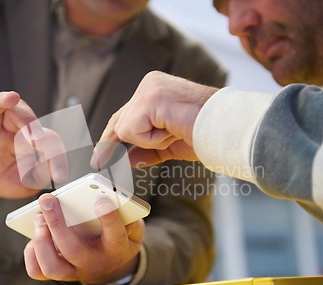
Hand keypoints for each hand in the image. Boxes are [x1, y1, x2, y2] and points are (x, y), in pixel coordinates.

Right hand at [0, 91, 65, 200]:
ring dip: (2, 101)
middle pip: (19, 112)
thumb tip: (53, 170)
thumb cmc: (6, 179)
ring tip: (12, 97)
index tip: (59, 175)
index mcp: (28, 138)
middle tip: (36, 138)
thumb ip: (41, 175)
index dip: (55, 153)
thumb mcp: (28, 182)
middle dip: (29, 120)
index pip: (45, 136)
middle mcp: (8, 130)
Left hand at [24, 194, 144, 284]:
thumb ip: (130, 216)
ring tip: (38, 216)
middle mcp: (93, 263)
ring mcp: (74, 272)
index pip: (115, 235)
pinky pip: (38, 271)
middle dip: (57, 223)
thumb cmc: (118, 240)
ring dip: (41, 240)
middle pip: (73, 250)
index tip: (101, 201)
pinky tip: (35, 232)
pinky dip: (31, 253)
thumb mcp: (132, 229)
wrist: (110, 266)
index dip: (109, 219)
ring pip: (52, 266)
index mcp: (115, 249)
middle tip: (48, 200)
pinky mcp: (58, 274)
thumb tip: (116, 198)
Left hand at [96, 71, 217, 166]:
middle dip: (109, 144)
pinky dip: (152, 139)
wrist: (226, 129)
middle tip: (96, 163)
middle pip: (120, 120)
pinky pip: (134, 130)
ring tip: (174, 133)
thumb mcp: (169, 145)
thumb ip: (147, 150)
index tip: (99, 155)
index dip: (111, 138)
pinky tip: (172, 130)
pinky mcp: (151, 98)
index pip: (126, 115)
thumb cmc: (205, 134)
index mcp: (155, 90)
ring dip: (149, 140)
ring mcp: (150, 88)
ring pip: (126, 128)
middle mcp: (150, 84)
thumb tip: (126, 160)